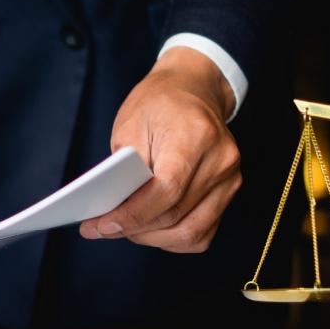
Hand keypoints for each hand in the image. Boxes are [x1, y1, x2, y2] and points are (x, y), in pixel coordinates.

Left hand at [79, 46, 241, 252]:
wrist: (193, 90)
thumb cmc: (158, 104)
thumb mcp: (129, 126)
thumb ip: (122, 169)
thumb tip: (111, 211)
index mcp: (195, 137)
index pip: (166, 190)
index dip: (131, 215)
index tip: (100, 226)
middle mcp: (220, 160)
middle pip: (175, 215)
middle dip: (133, 229)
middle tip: (101, 229)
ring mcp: (229, 178)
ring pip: (191, 232)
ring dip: (151, 238)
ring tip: (123, 230)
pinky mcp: (228, 192)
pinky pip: (202, 232)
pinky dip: (172, 238)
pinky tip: (149, 230)